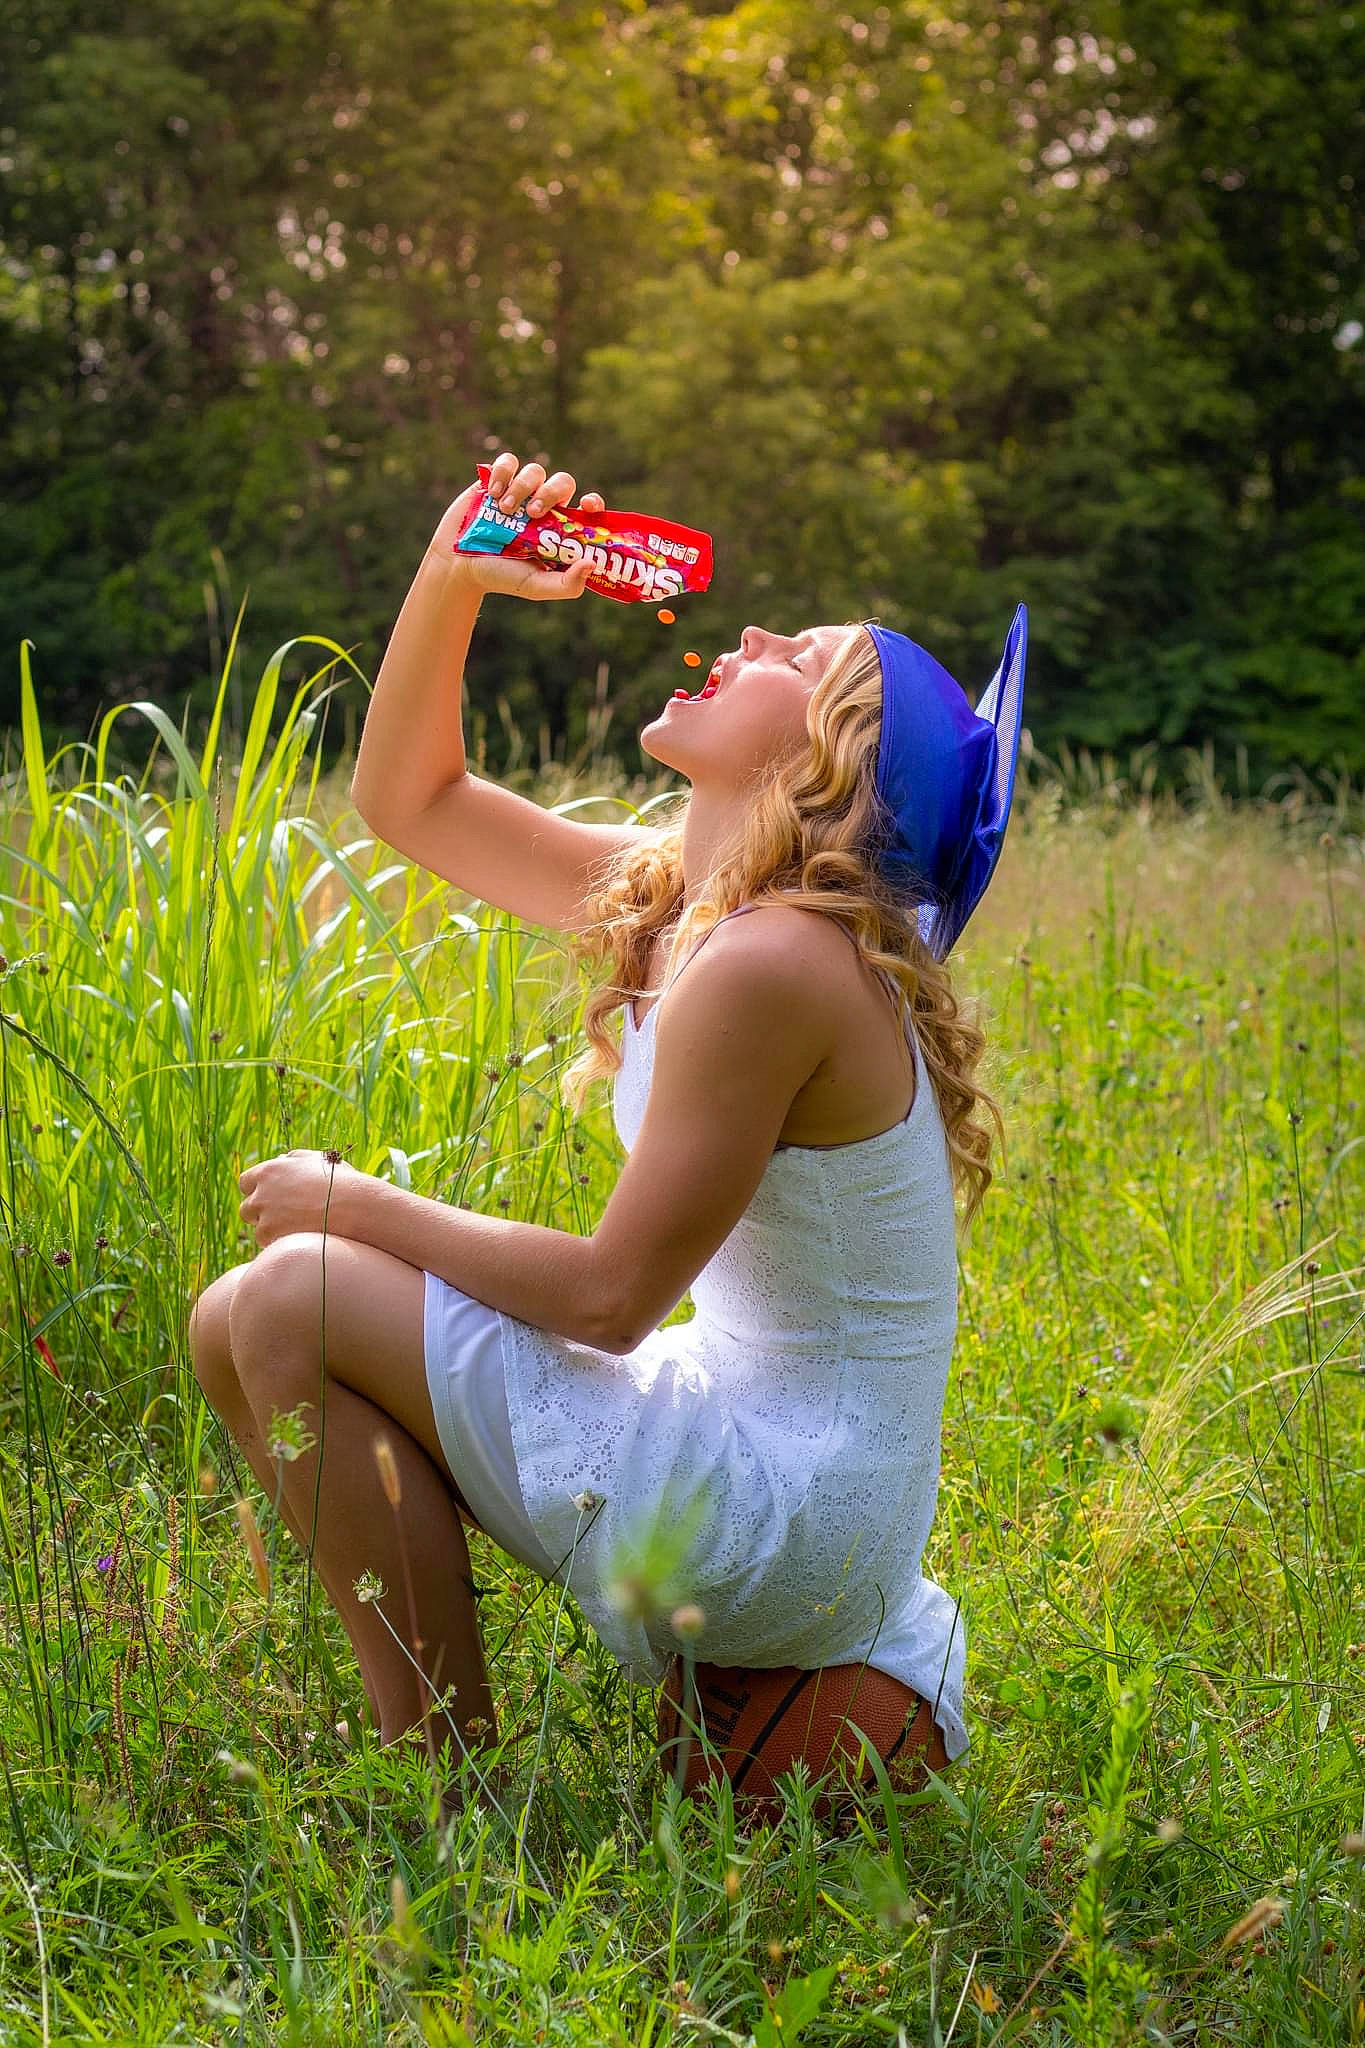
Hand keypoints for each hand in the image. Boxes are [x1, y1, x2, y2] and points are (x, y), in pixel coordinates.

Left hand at [238, 1148, 376, 1250]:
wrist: (354, 1206)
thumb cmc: (343, 1183)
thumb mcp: (318, 1161)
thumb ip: (294, 1159)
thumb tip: (281, 1159)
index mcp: (270, 1170)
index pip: (246, 1182)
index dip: (259, 1192)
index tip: (272, 1200)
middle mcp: (261, 1190)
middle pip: (247, 1208)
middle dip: (262, 1214)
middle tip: (285, 1219)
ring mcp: (263, 1212)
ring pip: (258, 1228)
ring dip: (272, 1231)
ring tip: (299, 1230)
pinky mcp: (268, 1232)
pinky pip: (266, 1242)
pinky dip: (280, 1242)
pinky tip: (302, 1237)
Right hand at [428, 452, 606, 600]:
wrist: (459, 565)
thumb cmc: (501, 577)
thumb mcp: (535, 586)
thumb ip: (566, 584)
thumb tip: (591, 565)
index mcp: (559, 529)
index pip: (585, 508)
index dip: (593, 503)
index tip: (588, 504)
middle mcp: (543, 506)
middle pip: (563, 482)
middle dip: (550, 493)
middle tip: (533, 512)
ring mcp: (520, 491)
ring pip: (535, 470)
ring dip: (522, 487)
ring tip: (505, 509)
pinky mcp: (496, 480)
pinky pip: (508, 462)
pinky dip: (502, 472)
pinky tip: (492, 493)